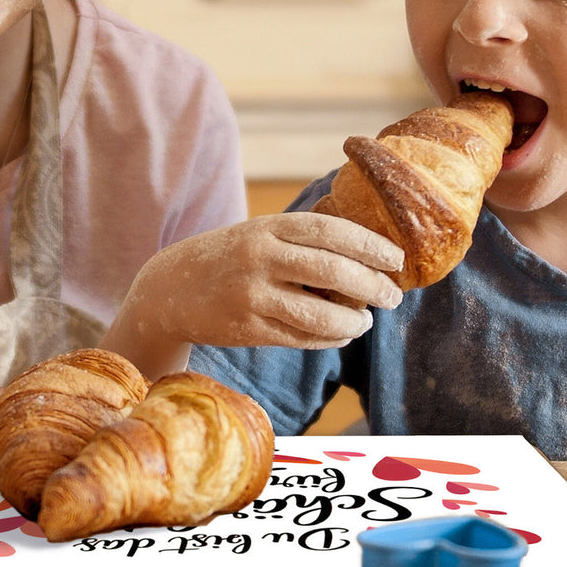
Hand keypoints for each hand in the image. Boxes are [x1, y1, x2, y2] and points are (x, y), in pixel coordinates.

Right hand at [102, 212, 404, 376]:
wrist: (170, 287)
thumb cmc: (228, 257)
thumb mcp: (258, 233)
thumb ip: (301, 239)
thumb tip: (367, 255)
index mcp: (267, 227)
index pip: (330, 230)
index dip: (369, 245)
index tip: (396, 258)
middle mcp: (259, 258)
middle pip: (332, 271)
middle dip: (371, 285)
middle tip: (392, 295)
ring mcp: (252, 295)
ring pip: (319, 314)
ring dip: (353, 321)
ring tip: (366, 322)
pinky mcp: (247, 329)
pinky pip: (301, 338)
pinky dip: (328, 338)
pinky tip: (341, 334)